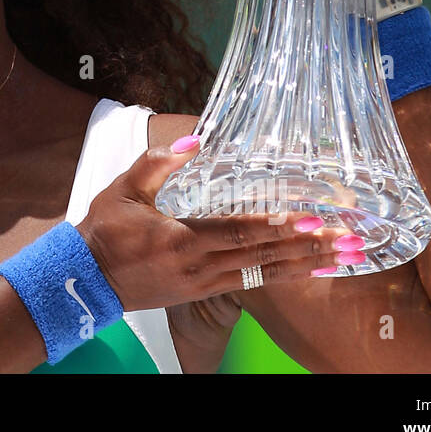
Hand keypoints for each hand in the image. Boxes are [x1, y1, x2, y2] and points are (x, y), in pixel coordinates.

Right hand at [75, 137, 356, 313]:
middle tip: (345, 239)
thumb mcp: (124, 188)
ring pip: (262, 273)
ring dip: (303, 264)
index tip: (308, 219)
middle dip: (305, 246)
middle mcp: (198, 266)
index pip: (238, 231)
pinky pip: (251, 284)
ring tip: (339, 258)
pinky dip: (282, 276)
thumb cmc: (104, 230)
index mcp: (180, 237)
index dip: (275, 226)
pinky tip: (305, 271)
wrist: (85, 279)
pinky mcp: (201, 292)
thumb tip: (194, 139)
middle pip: (261, 255)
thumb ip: (159, 162)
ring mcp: (202, 283)